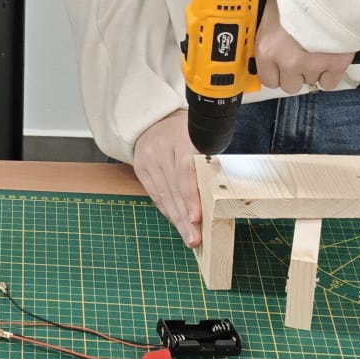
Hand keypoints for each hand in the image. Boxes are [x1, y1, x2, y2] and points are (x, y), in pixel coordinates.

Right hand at [132, 110, 201, 246]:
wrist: (157, 119)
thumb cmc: (189, 132)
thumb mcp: (204, 140)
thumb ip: (209, 164)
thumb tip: (219, 197)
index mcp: (182, 138)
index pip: (185, 172)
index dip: (190, 197)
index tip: (196, 218)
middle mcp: (161, 148)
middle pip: (174, 188)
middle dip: (185, 217)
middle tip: (195, 239)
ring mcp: (148, 158)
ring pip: (163, 194)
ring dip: (176, 219)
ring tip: (189, 238)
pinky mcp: (140, 167)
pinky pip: (155, 194)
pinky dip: (167, 210)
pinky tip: (176, 222)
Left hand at [254, 0, 352, 92]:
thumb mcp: (270, 2)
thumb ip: (263, 19)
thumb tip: (255, 19)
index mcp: (267, 48)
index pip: (267, 79)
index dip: (274, 72)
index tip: (278, 67)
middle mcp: (288, 61)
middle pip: (289, 85)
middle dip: (293, 73)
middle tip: (298, 57)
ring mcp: (312, 65)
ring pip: (309, 82)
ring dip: (311, 70)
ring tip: (314, 51)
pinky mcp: (335, 65)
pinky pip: (329, 83)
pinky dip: (329, 74)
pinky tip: (328, 59)